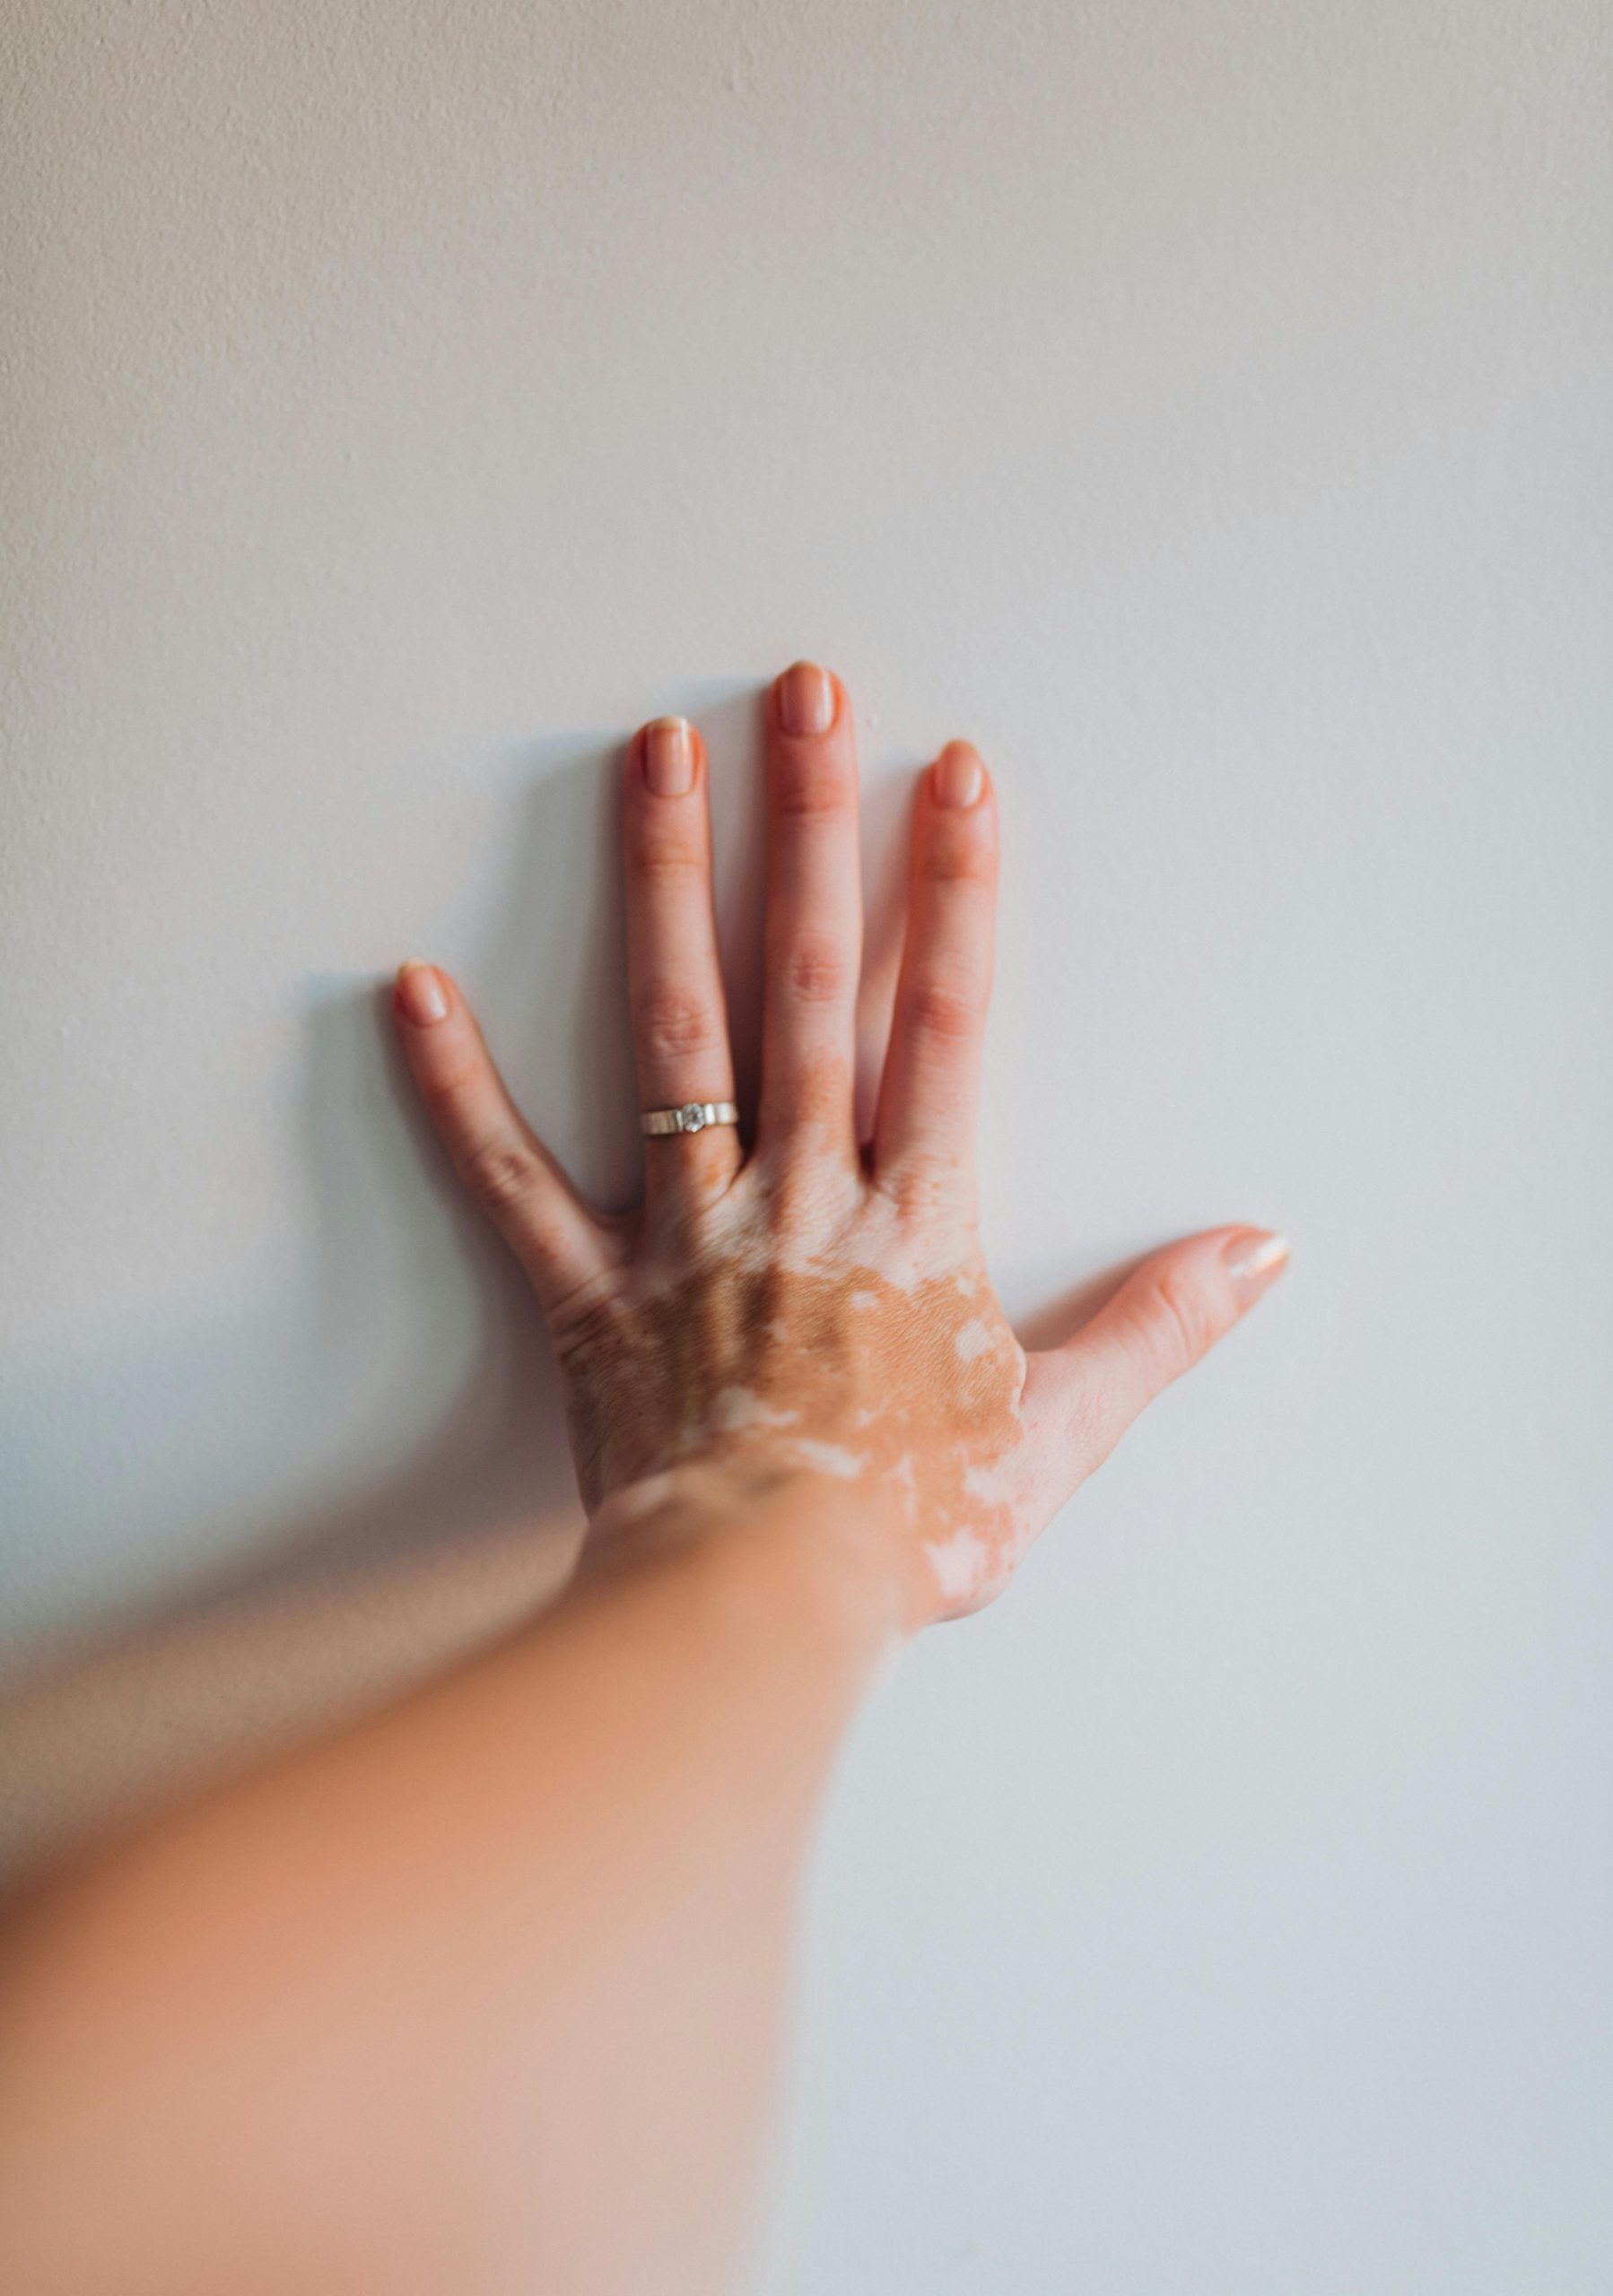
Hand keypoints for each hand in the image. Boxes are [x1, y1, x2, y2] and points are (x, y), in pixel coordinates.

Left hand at [392, 662, 1285, 1628]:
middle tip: (804, 691)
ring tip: (657, 757)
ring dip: (666, 885)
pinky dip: (462, 1087)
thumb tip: (1264, 1249)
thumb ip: (1160, 1325)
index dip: (954, 891)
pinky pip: (515, 1179)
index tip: (954, 773)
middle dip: (811, 827)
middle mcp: (799, 1191)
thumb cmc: (908, 1527)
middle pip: (806, 982)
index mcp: (911, 1218)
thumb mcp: (1061, 1430)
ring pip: (675, 1034)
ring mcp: (687, 1230)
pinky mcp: (592, 1292)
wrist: (762, 1608)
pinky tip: (412, 986)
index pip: (941, 1020)